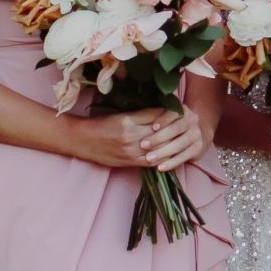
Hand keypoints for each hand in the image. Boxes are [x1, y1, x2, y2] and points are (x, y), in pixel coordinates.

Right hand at [77, 108, 207, 173]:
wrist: (82, 140)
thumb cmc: (100, 124)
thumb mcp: (119, 114)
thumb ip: (139, 114)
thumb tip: (161, 112)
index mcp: (128, 120)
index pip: (156, 115)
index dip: (170, 113)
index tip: (181, 108)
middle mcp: (131, 136)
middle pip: (160, 132)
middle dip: (175, 127)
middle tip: (188, 122)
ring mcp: (130, 151)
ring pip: (159, 148)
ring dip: (172, 144)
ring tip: (184, 138)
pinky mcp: (129, 162)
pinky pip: (151, 161)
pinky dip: (163, 158)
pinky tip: (172, 154)